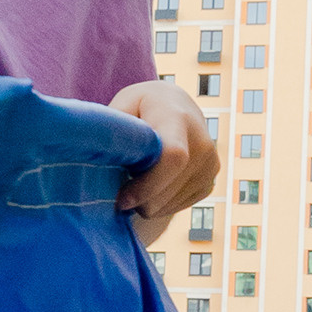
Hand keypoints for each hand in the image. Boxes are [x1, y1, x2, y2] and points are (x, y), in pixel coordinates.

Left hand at [110, 79, 218, 244]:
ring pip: (171, 204)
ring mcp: (210, 165)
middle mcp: (202, 143)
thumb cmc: (142, 106)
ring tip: (134, 183)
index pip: (173, 158)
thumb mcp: (124, 104)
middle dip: (139, 200)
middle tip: (120, 194)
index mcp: (178, 119)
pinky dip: (159, 204)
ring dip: (146, 203)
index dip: (146, 185)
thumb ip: (115, 130)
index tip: (121, 199)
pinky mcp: (209, 182)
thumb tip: (101, 155)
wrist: (177, 106)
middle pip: (168, 190)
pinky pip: (179, 207)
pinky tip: (151, 185)